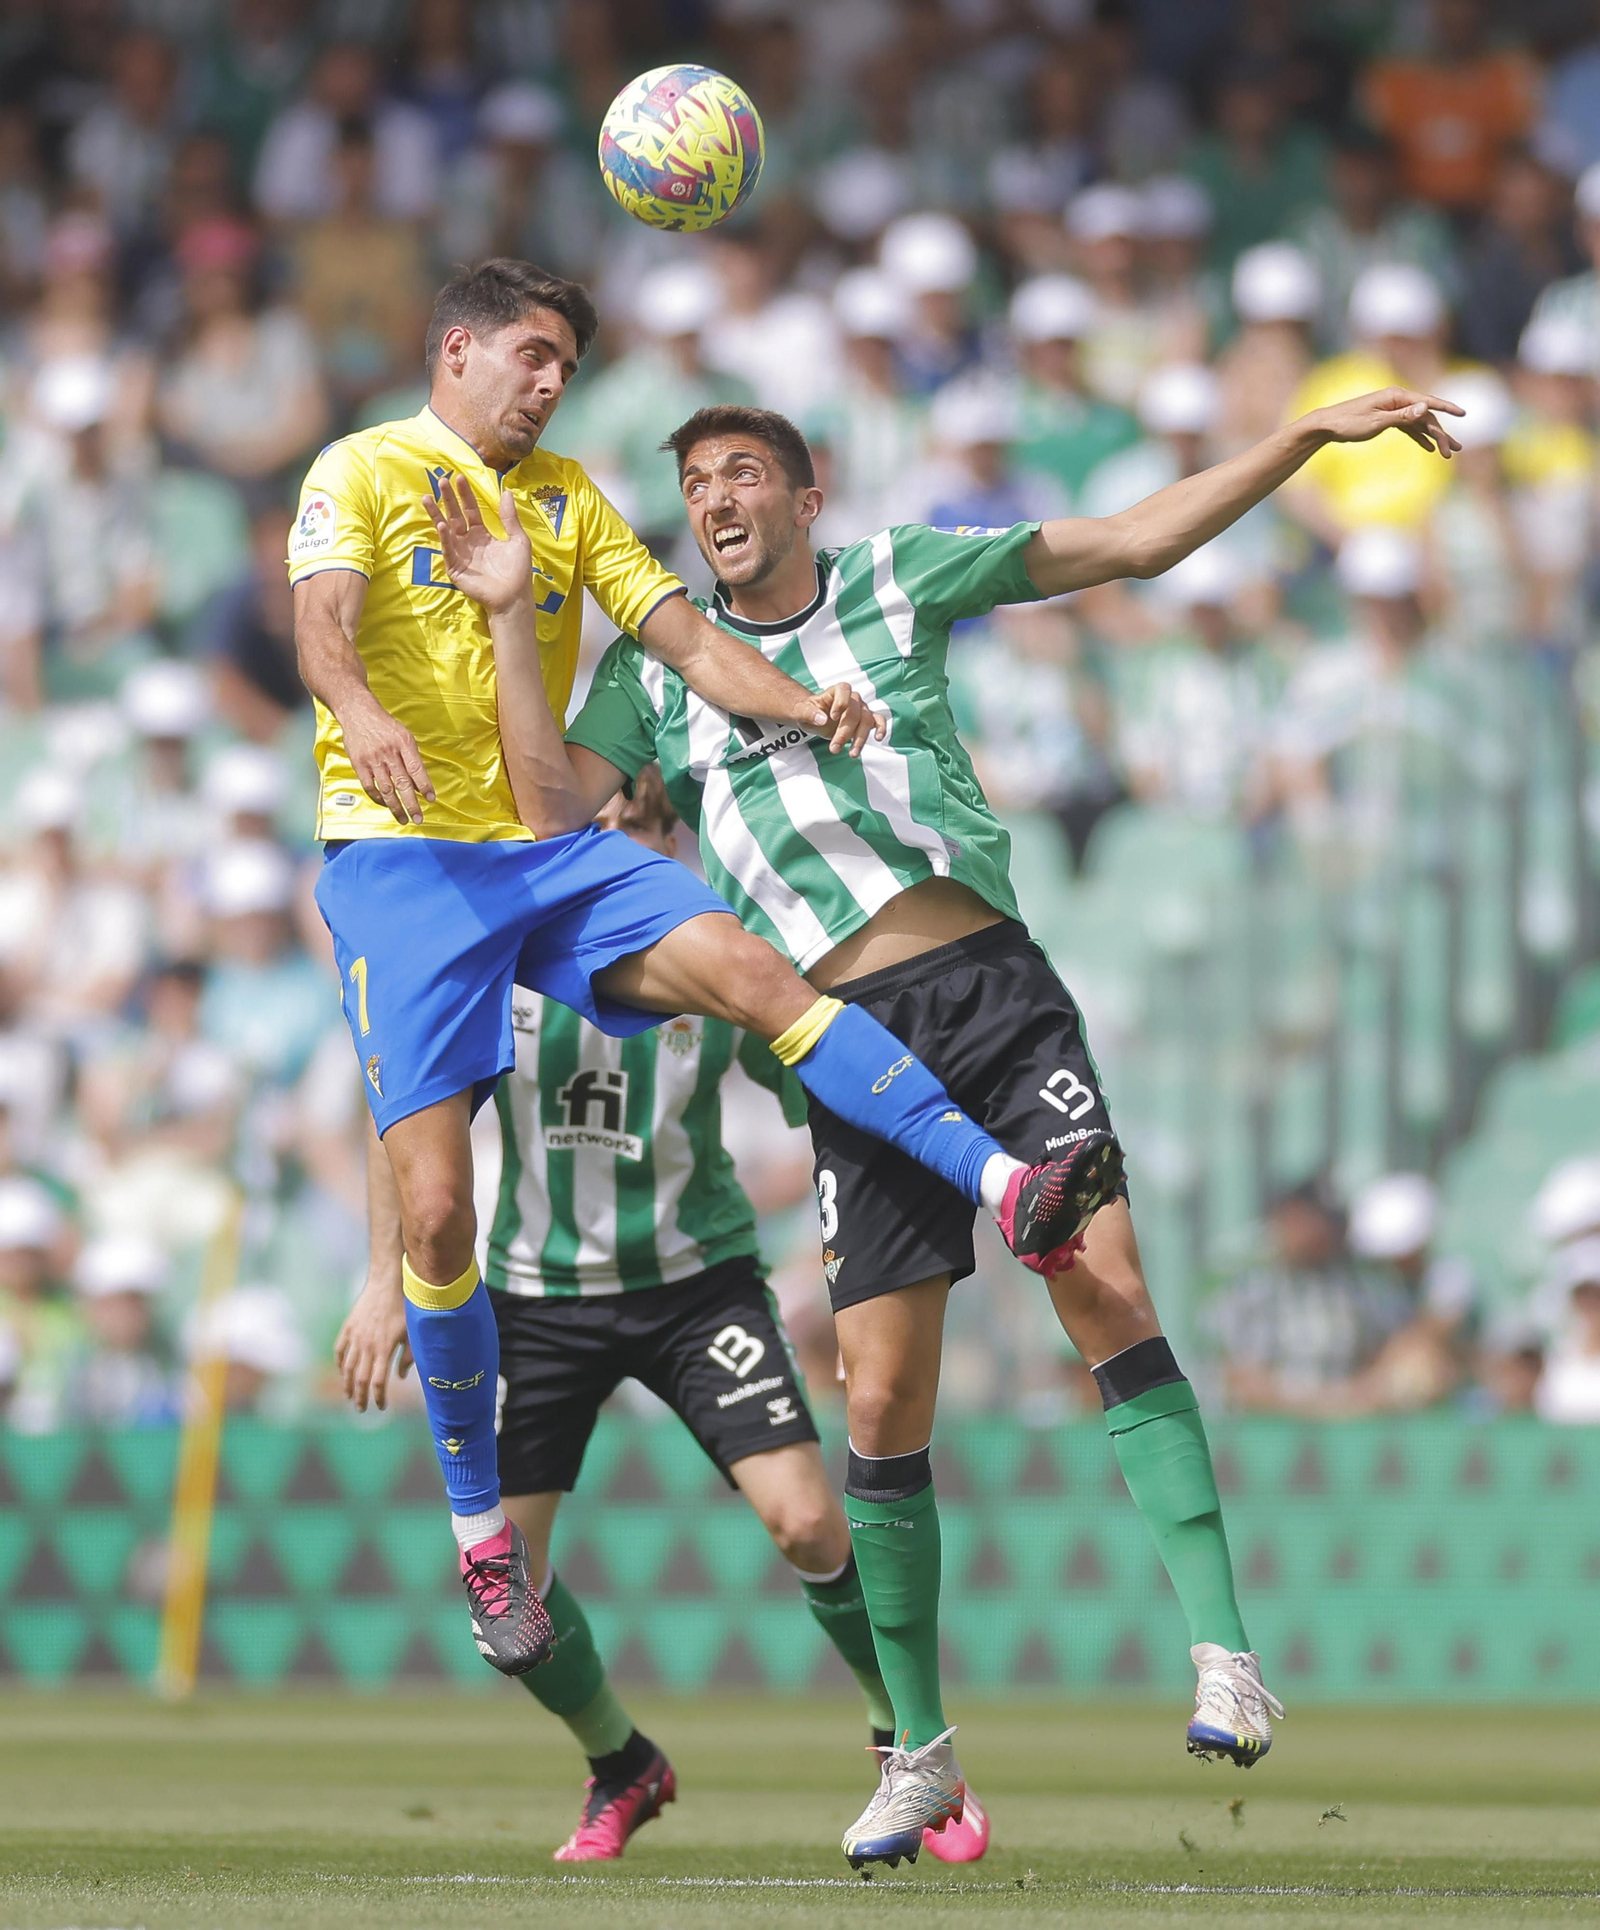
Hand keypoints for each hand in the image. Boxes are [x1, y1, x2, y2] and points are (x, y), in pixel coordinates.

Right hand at [335, 1274, 411, 1412]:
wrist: (389, 1281)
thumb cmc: (405, 1307)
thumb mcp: (413, 1333)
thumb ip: (408, 1356)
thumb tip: (401, 1376)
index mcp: (384, 1350)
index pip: (378, 1383)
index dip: (378, 1398)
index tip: (380, 1407)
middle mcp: (367, 1346)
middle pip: (359, 1379)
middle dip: (360, 1397)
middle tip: (361, 1409)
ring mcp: (355, 1336)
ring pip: (346, 1367)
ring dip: (347, 1384)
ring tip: (349, 1396)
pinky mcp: (348, 1326)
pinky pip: (339, 1349)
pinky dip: (339, 1363)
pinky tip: (341, 1371)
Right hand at [340, 693, 434, 824]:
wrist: (357, 713)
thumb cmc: (384, 725)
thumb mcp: (404, 735)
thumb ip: (412, 757)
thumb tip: (420, 781)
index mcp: (404, 743)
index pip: (417, 769)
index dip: (425, 786)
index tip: (431, 799)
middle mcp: (389, 752)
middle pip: (403, 783)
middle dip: (412, 804)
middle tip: (419, 818)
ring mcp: (373, 760)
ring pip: (387, 789)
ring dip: (396, 807)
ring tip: (403, 818)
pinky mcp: (359, 764)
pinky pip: (370, 787)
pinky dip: (379, 798)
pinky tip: (386, 805)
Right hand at [422, 476, 532, 614]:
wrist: (513, 597)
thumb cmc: (518, 571)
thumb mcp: (517, 540)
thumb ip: (509, 517)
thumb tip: (507, 492)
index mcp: (482, 534)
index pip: (471, 510)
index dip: (465, 495)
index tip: (459, 478)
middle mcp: (469, 542)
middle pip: (456, 516)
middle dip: (448, 499)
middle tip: (441, 480)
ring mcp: (460, 554)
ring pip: (446, 530)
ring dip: (437, 514)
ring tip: (426, 498)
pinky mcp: (455, 568)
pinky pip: (448, 550)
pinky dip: (445, 538)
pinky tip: (442, 525)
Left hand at [812, 682, 889, 756]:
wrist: (816, 718)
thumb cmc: (808, 712)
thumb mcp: (801, 712)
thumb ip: (808, 713)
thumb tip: (822, 719)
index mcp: (836, 691)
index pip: (844, 690)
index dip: (841, 702)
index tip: (832, 717)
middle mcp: (852, 698)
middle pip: (854, 712)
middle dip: (845, 732)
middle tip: (834, 749)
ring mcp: (861, 708)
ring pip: (866, 721)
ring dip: (860, 739)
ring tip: (852, 754)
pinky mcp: (867, 719)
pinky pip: (879, 720)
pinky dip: (881, 728)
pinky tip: (878, 738)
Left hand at [1308, 388, 1463, 458]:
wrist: (1327, 425)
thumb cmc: (1348, 423)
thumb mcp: (1376, 422)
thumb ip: (1402, 416)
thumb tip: (1424, 407)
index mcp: (1397, 397)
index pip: (1428, 402)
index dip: (1447, 408)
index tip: (1463, 413)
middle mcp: (1397, 400)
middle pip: (1426, 417)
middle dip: (1442, 434)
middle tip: (1454, 451)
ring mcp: (1392, 409)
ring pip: (1419, 423)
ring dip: (1433, 438)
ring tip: (1448, 452)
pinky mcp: (1386, 418)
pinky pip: (1408, 428)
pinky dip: (1418, 437)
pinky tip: (1428, 448)